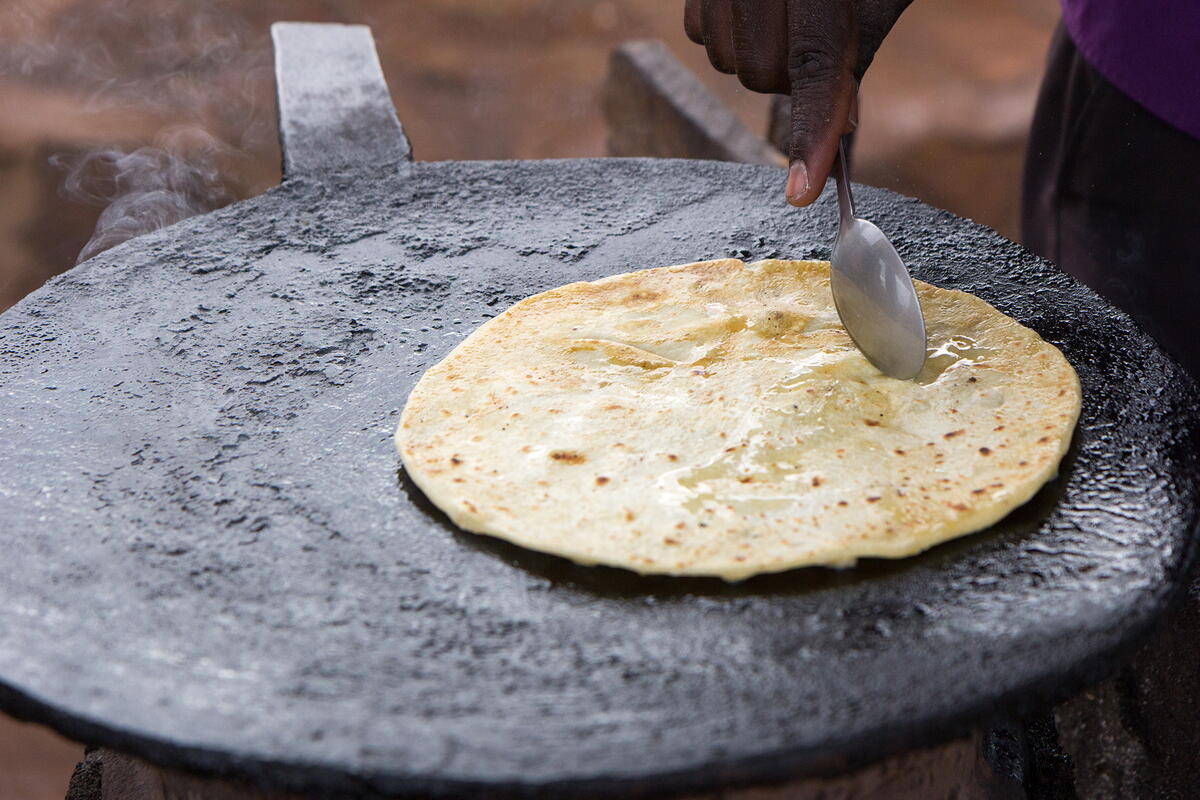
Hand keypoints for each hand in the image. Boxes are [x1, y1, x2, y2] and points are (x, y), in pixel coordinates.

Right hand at [684, 0, 912, 205]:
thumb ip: (858, 46)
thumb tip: (839, 125)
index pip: (815, 60)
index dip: (813, 127)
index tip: (804, 188)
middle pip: (764, 73)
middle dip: (795, 74)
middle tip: (822, 35)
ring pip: (730, 62)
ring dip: (762, 55)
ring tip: (788, 11)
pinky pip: (702, 37)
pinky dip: (731, 34)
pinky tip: (755, 5)